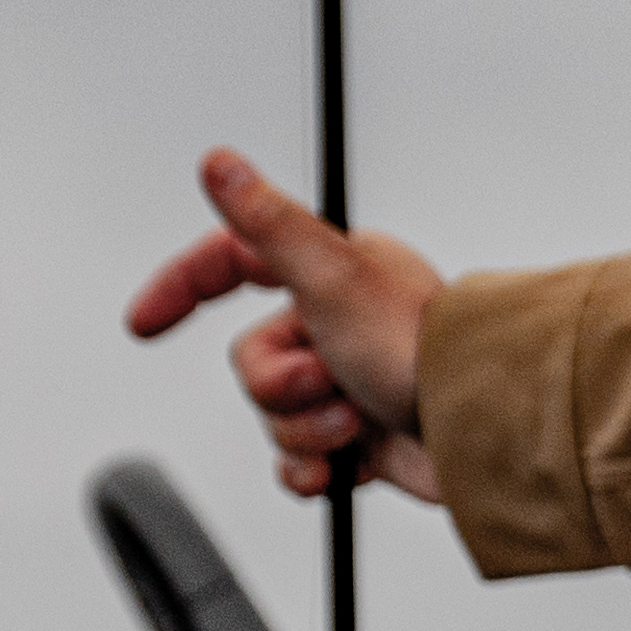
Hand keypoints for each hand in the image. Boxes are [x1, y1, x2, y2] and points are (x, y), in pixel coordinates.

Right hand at [126, 147, 447, 503]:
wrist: (485, 432)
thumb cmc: (424, 348)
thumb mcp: (332, 276)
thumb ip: (267, 223)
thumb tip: (220, 162)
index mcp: (328, 274)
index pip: (231, 266)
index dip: (183, 289)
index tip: (146, 323)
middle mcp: (337, 324)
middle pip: (252, 363)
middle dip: (283, 386)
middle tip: (333, 380)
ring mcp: (350, 382)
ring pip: (276, 417)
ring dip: (309, 429)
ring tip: (359, 420)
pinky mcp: (363, 437)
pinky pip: (301, 461)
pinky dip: (315, 468)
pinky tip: (346, 462)